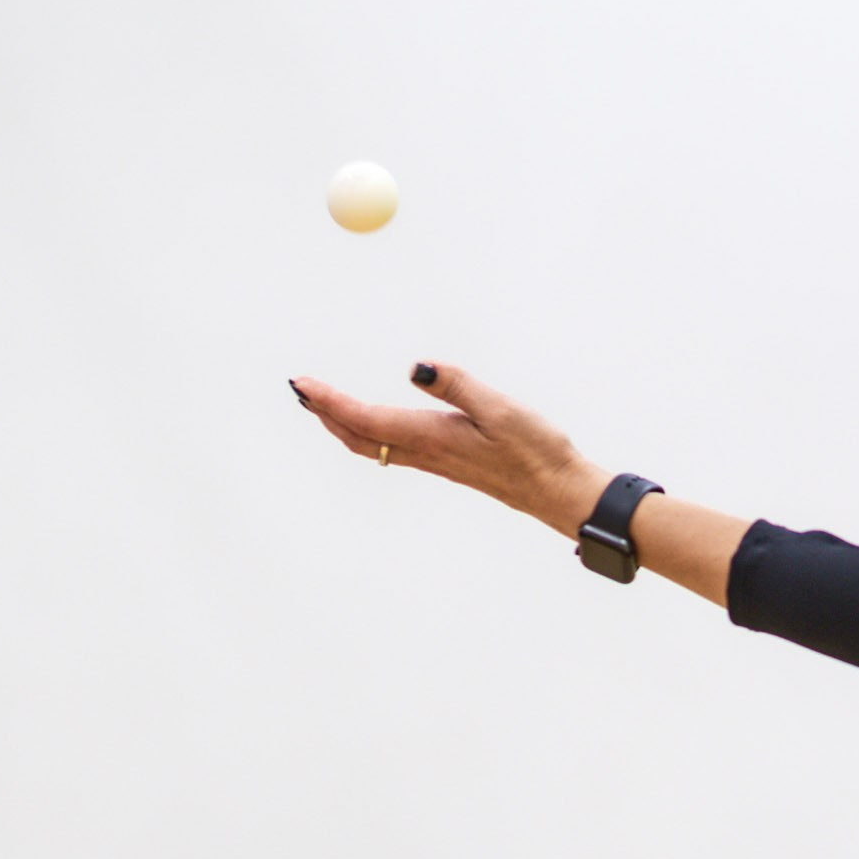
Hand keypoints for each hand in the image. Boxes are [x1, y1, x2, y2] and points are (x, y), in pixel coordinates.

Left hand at [292, 364, 609, 536]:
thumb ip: (457, 385)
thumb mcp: (500, 409)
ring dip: (342, 424)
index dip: (329, 400)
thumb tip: (415, 367)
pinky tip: (372, 424)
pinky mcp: (447, 463)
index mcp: (432, 437)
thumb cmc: (536, 450)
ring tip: (322, 404)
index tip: (301, 382)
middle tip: (300, 389)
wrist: (558, 491)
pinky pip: (392, 449)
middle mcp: (426, 452)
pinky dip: (368, 432)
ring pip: (372, 445)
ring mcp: (435, 461)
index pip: (366, 417)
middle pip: (358, 437)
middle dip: (325, 414)